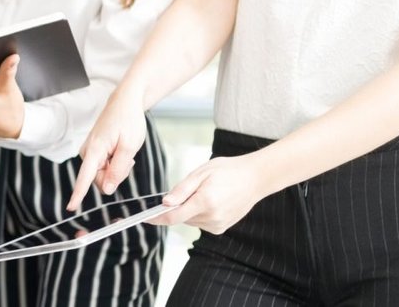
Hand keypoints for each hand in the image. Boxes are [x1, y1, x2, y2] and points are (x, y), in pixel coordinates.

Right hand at [66, 90, 146, 211]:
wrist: (125, 101)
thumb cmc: (128, 120)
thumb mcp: (129, 146)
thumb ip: (118, 169)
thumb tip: (106, 189)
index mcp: (95, 149)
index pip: (85, 177)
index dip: (78, 194)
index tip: (71, 207)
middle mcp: (88, 151)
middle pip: (99, 179)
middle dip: (115, 176)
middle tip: (129, 159)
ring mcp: (90, 151)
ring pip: (103, 174)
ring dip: (117, 168)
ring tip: (124, 151)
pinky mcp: (94, 151)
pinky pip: (104, 166)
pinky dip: (115, 163)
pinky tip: (121, 150)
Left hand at [148, 154, 274, 234]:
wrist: (256, 178)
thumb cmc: (228, 170)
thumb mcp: (201, 173)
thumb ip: (182, 189)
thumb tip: (165, 203)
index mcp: (205, 202)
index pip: (172, 216)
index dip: (155, 218)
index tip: (143, 218)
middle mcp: (212, 217)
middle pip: (181, 217)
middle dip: (177, 206)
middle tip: (190, 189)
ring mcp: (218, 224)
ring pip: (190, 220)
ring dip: (189, 209)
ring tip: (205, 192)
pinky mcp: (221, 228)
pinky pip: (201, 223)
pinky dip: (199, 214)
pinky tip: (212, 200)